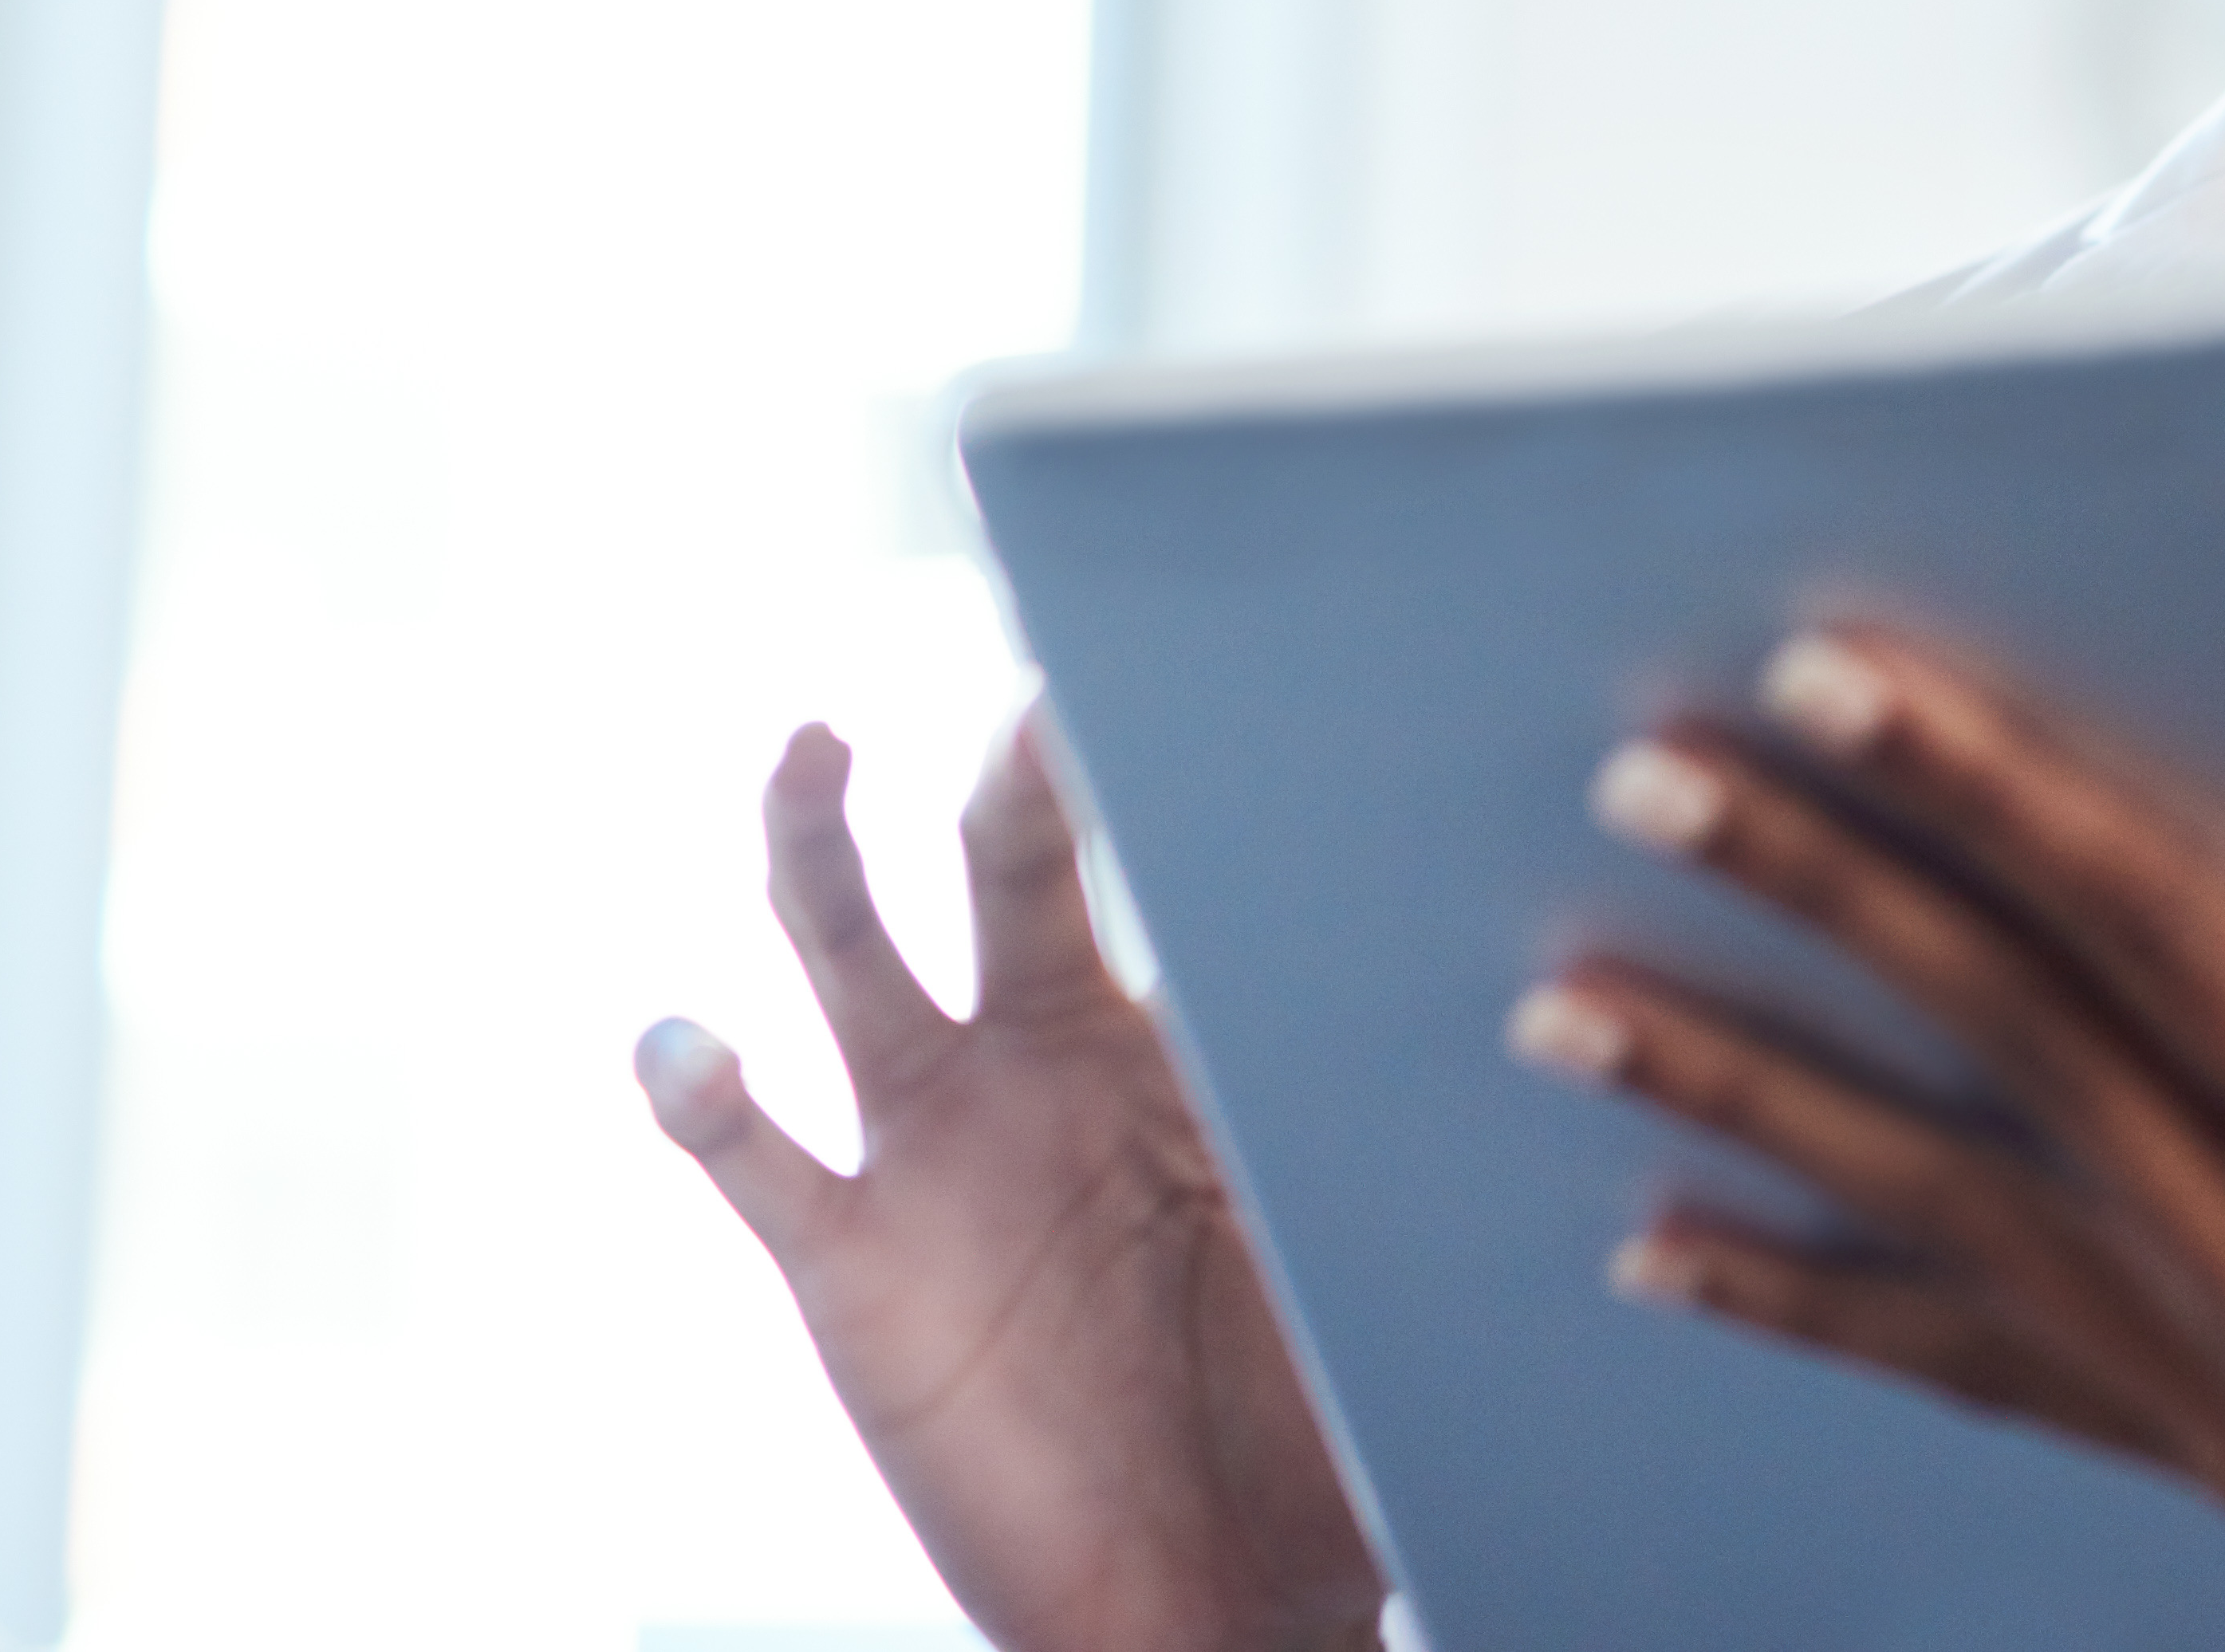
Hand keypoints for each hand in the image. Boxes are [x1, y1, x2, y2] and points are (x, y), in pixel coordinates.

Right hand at [641, 719, 1385, 1651]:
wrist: (1213, 1599)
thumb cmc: (1313, 1422)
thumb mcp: (1361, 1254)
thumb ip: (1395, 1133)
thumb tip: (1539, 1010)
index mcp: (1164, 1038)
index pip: (1159, 864)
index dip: (1163, 773)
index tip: (1202, 666)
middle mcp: (1033, 1060)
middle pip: (1006, 869)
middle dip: (1015, 776)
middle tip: (1039, 694)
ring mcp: (932, 1150)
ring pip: (850, 953)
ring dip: (817, 846)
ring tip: (817, 750)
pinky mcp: (851, 1265)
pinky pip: (759, 1161)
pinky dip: (706, 1097)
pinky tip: (685, 1045)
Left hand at [1509, 634, 2224, 1651]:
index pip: (2158, 937)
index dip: (1990, 791)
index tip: (1847, 683)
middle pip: (2006, 1049)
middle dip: (1812, 896)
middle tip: (1655, 779)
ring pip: (1939, 1211)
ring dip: (1740, 1099)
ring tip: (1576, 1007)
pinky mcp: (2221, 1469)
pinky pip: (1977, 1372)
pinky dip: (1812, 1308)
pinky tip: (1676, 1253)